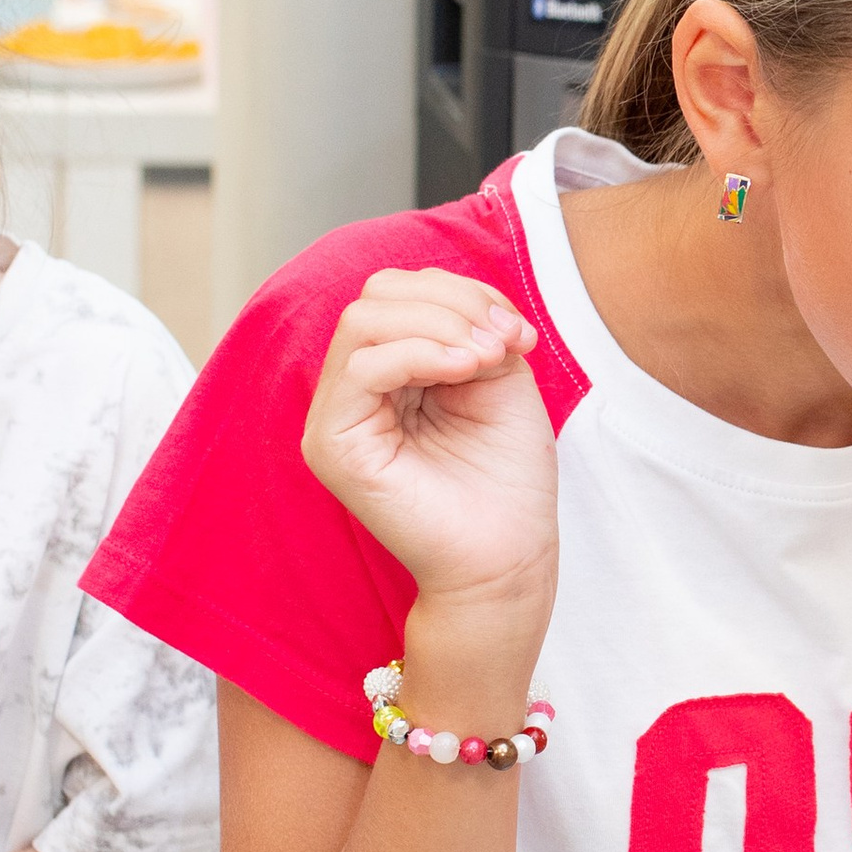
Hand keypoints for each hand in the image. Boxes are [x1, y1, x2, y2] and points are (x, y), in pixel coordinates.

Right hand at [304, 269, 557, 618]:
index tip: (518, 333)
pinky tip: (466, 370)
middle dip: (452, 304)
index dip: (460, 293)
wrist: (508, 559)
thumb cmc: (506, 479)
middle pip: (376, 297)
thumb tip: (459, 303)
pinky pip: (361, 368)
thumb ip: (472, 327)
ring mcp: (335, 419)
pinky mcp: (333, 447)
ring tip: (489, 357)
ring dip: (441, 325)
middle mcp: (352, 392)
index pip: (398, 293)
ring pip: (365, 321)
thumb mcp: (498, 377)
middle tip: (506, 342)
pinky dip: (421, 353)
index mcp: (388, 373)